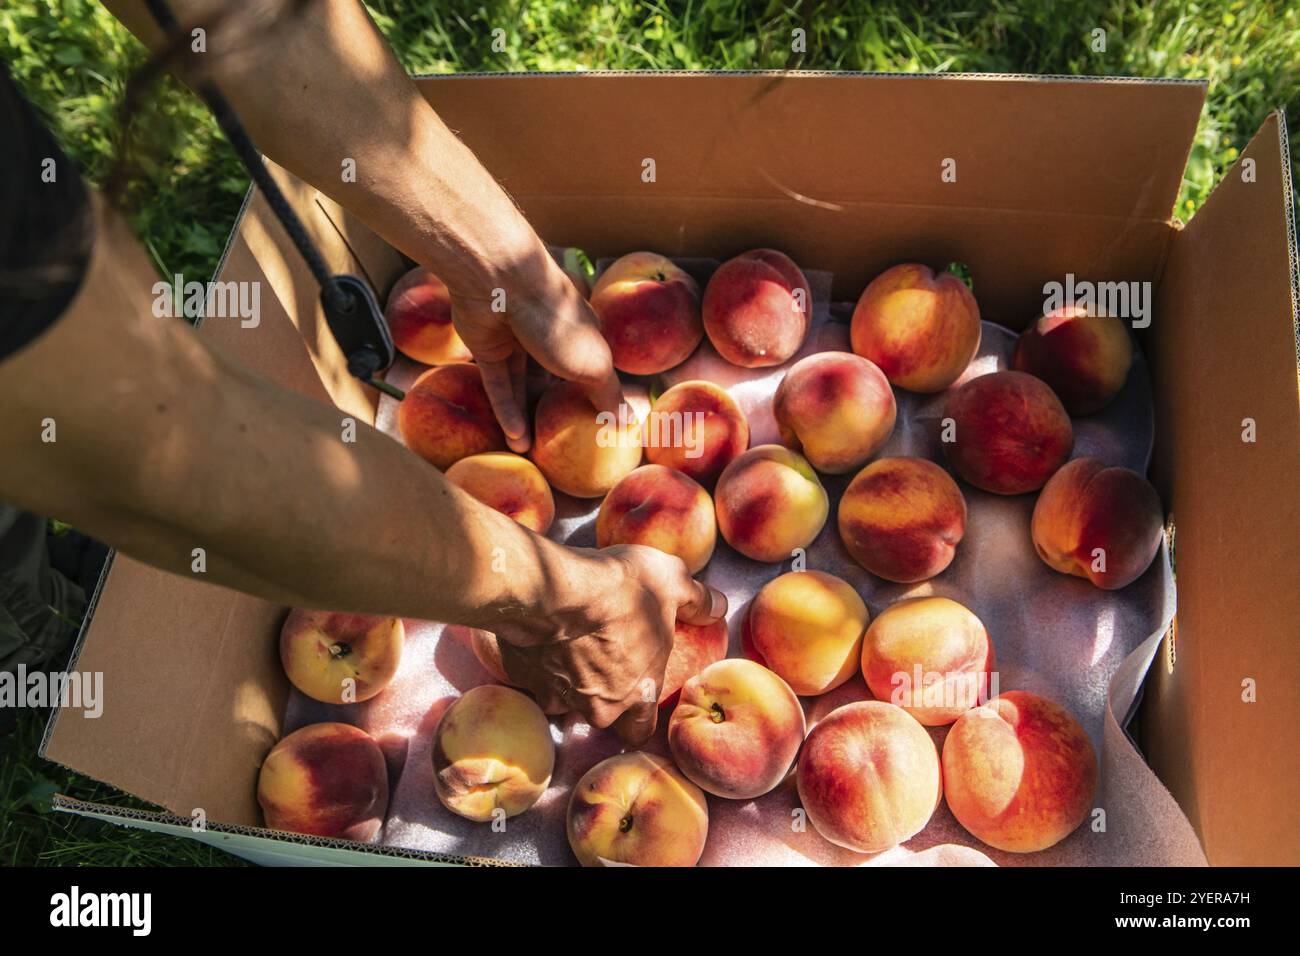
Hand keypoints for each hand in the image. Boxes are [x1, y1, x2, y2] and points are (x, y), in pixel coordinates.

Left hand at [448, 244, 622, 452]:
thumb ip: (607, 394)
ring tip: (531, 452)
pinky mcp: (488, 348)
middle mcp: (552, 336)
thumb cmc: (556, 321)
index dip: (597, 394)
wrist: (500, 284)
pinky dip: (506, 410)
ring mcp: (519, 341)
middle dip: (557, 408)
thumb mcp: (593, 364)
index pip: (594, 366)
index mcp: (584, 333)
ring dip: (527, 417)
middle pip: (556, 378)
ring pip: (523, 385)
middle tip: (561, 444)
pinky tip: (514, 439)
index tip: (597, 426)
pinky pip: (499, 384)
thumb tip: (626, 422)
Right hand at [494, 545, 727, 744]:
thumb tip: (720, 606)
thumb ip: (698, 600)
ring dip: (567, 678)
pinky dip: (538, 660)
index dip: (641, 715)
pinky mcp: (523, 676)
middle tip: (601, 661)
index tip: (639, 694)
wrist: (552, 589)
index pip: (641, 730)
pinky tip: (541, 635)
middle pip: (601, 714)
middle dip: (601, 694)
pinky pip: (532, 675)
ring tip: (568, 646)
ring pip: (563, 697)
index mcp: (637, 693)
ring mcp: (556, 694)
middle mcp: (597, 706)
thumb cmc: (621, 589)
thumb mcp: (672, 582)